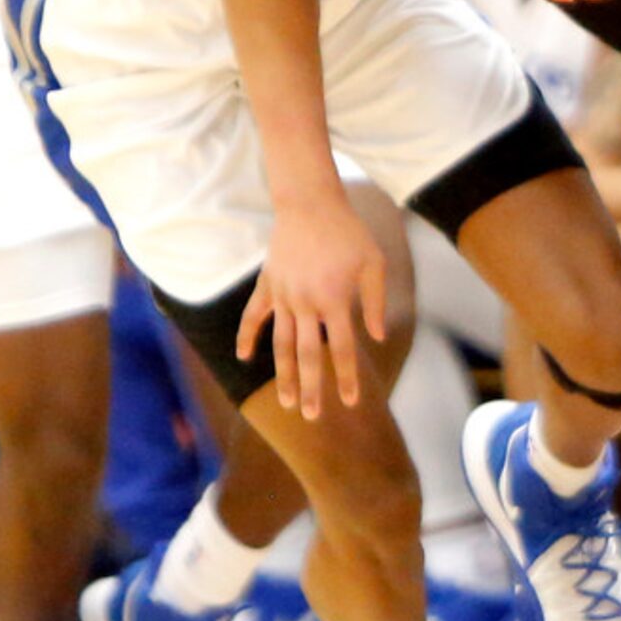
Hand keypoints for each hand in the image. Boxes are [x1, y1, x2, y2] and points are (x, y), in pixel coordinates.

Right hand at [235, 195, 387, 419]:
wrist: (310, 203)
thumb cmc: (348, 233)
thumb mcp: (373, 264)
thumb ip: (376, 302)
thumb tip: (377, 337)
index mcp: (335, 301)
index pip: (341, 349)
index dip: (346, 378)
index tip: (349, 403)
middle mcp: (306, 304)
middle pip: (307, 356)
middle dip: (311, 389)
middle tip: (312, 417)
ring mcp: (283, 296)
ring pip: (280, 344)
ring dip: (283, 375)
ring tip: (287, 402)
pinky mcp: (268, 285)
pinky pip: (253, 315)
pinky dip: (247, 336)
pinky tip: (243, 357)